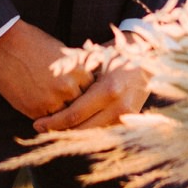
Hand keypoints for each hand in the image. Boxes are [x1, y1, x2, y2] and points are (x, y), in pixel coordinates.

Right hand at [0, 20, 91, 121]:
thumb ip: (77, 69)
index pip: (94, 91)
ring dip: (63, 114)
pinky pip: (48, 122)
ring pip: (66, 117)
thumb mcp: (62, 51)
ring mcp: (52, 101)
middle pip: (83, 107)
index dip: (89, 93)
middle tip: (73, 105)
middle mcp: (68, 88)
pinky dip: (48, 118)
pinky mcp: (35, 110)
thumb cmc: (33, 43)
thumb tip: (91, 80)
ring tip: (58, 109)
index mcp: (78, 71)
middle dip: (78, 106)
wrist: (3, 44)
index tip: (86, 94)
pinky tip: (43, 108)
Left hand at [31, 61, 149, 132]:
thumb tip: (47, 90)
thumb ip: (75, 76)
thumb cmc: (116, 53)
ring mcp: (126, 116)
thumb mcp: (94, 59)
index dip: (53, 122)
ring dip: (73, 134)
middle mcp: (119, 106)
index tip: (37, 124)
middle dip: (59, 131)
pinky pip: (104, 131)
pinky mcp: (130, 120)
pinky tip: (74, 128)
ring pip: (92, 134)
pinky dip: (88, 131)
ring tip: (54, 129)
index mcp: (108, 90)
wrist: (149, 56)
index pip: (74, 115)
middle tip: (41, 129)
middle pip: (82, 129)